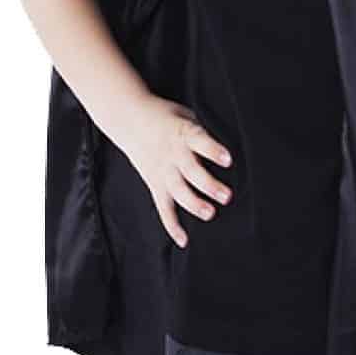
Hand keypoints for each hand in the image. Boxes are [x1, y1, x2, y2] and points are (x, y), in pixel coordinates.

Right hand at [116, 96, 232, 247]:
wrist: (127, 117)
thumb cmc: (164, 116)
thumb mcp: (185, 114)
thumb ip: (201, 131)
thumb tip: (227, 145)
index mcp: (183, 133)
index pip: (199, 142)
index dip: (213, 151)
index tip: (228, 160)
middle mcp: (173, 154)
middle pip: (191, 172)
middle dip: (208, 185)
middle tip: (227, 196)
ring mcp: (162, 171)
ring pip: (178, 191)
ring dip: (194, 204)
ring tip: (210, 214)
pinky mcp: (154, 183)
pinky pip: (163, 207)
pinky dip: (171, 225)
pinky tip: (183, 240)